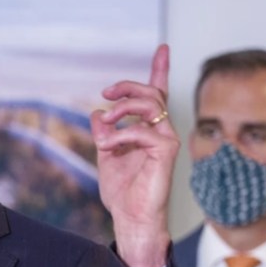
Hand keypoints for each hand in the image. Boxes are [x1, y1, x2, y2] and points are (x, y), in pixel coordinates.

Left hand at [91, 44, 177, 266]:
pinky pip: (144, 130)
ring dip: (124, 107)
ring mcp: (167, 140)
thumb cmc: (123, 192)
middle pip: (152, 93)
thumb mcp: (106, 155)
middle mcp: (162, 131)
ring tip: (106, 119)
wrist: (131, 218)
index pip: (156, 95)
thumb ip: (104, 133)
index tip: (163, 48)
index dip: (160, 70)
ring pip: (151, 104)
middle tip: (106, 94)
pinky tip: (108, 147)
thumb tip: (98, 114)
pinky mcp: (167, 151)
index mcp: (149, 130)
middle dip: (128, 86)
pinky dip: (121, 135)